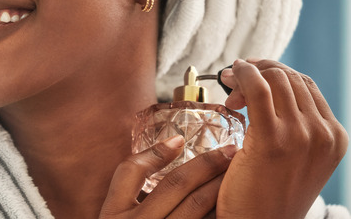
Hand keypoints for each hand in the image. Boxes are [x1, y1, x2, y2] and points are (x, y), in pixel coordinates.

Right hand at [100, 135, 235, 217]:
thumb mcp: (114, 213)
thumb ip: (131, 181)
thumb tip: (173, 144)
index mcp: (115, 214)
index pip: (132, 171)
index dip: (158, 152)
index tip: (181, 139)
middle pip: (176, 186)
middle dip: (206, 164)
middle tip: (230, 150)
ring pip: (198, 207)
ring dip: (220, 185)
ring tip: (237, 171)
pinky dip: (221, 211)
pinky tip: (235, 201)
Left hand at [217, 59, 347, 217]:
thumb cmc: (267, 195)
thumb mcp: (294, 158)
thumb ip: (292, 127)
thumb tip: (264, 88)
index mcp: (334, 137)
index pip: (305, 85)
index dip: (274, 72)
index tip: (249, 75)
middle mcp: (323, 134)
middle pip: (290, 77)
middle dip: (258, 71)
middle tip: (233, 81)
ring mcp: (302, 136)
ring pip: (274, 79)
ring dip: (246, 74)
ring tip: (229, 89)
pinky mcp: (273, 139)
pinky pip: (257, 88)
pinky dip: (242, 74)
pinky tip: (229, 77)